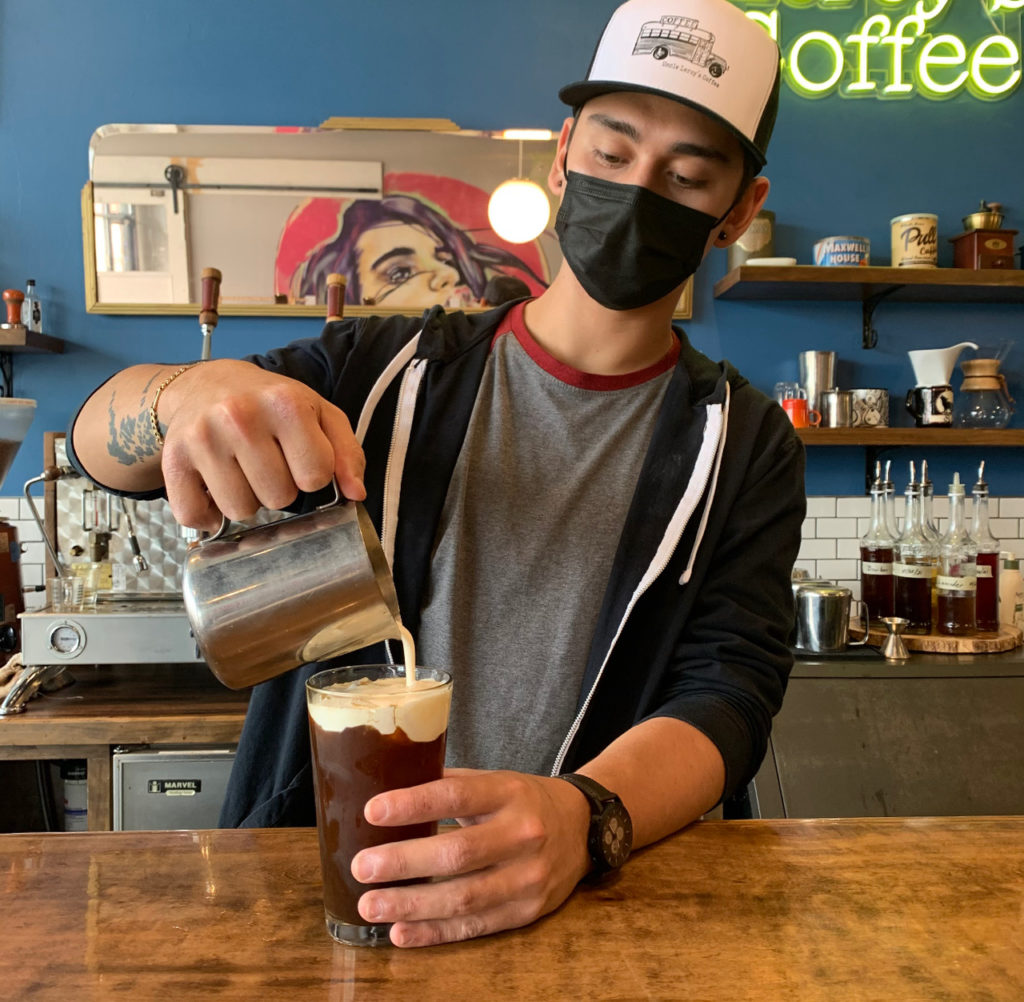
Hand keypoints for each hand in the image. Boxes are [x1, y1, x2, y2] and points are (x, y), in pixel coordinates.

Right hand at [157, 359, 365, 528]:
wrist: (210, 384)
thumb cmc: (273, 403)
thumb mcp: (320, 415)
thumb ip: (347, 453)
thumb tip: (356, 494)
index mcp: (285, 403)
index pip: (316, 476)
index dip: (312, 474)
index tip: (300, 457)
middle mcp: (240, 417)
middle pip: (279, 498)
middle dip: (280, 488)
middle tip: (269, 462)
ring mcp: (203, 438)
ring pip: (240, 511)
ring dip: (248, 500)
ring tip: (244, 471)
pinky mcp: (174, 458)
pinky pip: (193, 515)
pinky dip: (207, 515)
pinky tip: (215, 490)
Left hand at [351, 768, 591, 947]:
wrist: (583, 828)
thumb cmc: (523, 801)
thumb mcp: (495, 781)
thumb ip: (449, 785)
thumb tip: (388, 789)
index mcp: (508, 793)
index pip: (457, 796)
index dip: (414, 804)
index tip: (373, 811)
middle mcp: (522, 834)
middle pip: (458, 853)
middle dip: (404, 862)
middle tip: (363, 866)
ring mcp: (528, 877)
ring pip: (464, 898)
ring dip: (411, 905)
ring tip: (371, 906)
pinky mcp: (527, 912)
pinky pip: (475, 927)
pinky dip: (435, 933)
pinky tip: (401, 932)